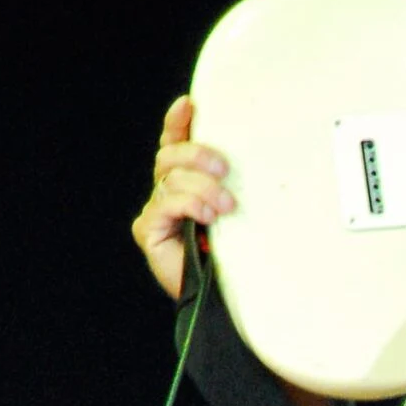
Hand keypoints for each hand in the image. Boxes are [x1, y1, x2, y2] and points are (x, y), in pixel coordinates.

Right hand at [132, 95, 233, 298]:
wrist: (224, 301)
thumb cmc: (238, 258)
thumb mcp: (244, 217)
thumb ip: (237, 190)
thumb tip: (255, 165)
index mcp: (188, 183)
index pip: (176, 144)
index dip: (179, 122)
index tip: (190, 104)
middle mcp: (168, 192)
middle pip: (170, 156)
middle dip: (197, 155)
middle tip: (224, 168)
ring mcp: (157, 211)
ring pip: (170, 179)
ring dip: (201, 187)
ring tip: (225, 206)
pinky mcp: (150, 230)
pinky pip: (165, 204)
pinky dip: (188, 205)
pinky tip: (207, 216)